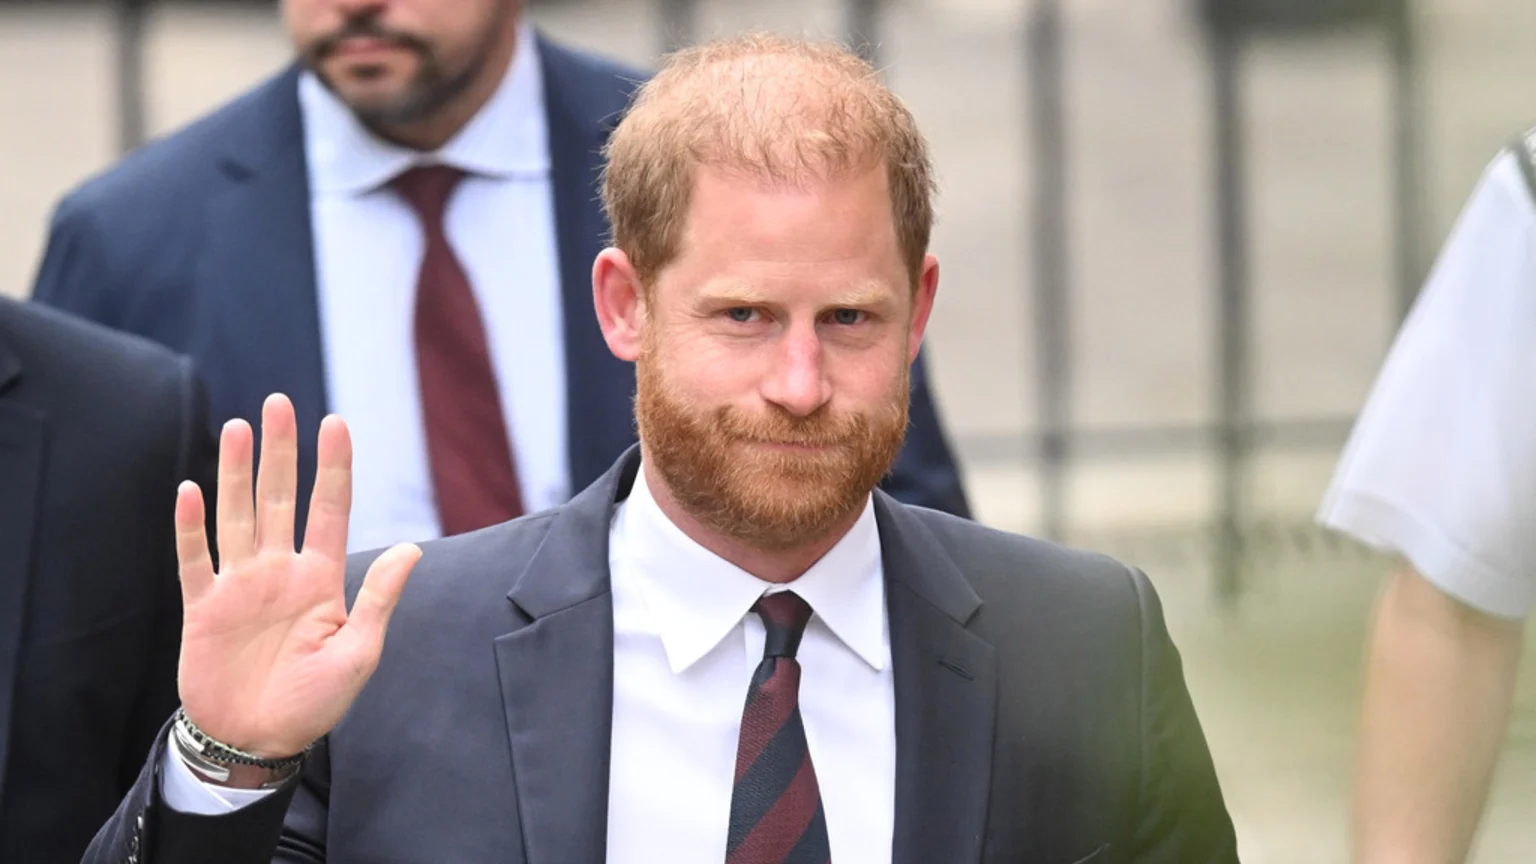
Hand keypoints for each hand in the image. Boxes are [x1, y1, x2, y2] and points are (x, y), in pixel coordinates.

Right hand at [173, 394, 419, 762]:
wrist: (258, 743)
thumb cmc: (314, 703)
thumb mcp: (358, 653)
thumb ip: (378, 599)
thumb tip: (413, 549)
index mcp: (321, 578)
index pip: (329, 509)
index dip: (333, 467)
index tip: (336, 421)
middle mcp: (279, 572)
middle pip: (280, 498)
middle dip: (280, 451)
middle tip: (277, 403)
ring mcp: (240, 586)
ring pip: (238, 516)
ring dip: (236, 473)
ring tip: (237, 428)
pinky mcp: (204, 609)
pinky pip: (195, 560)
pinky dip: (191, 528)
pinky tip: (189, 491)